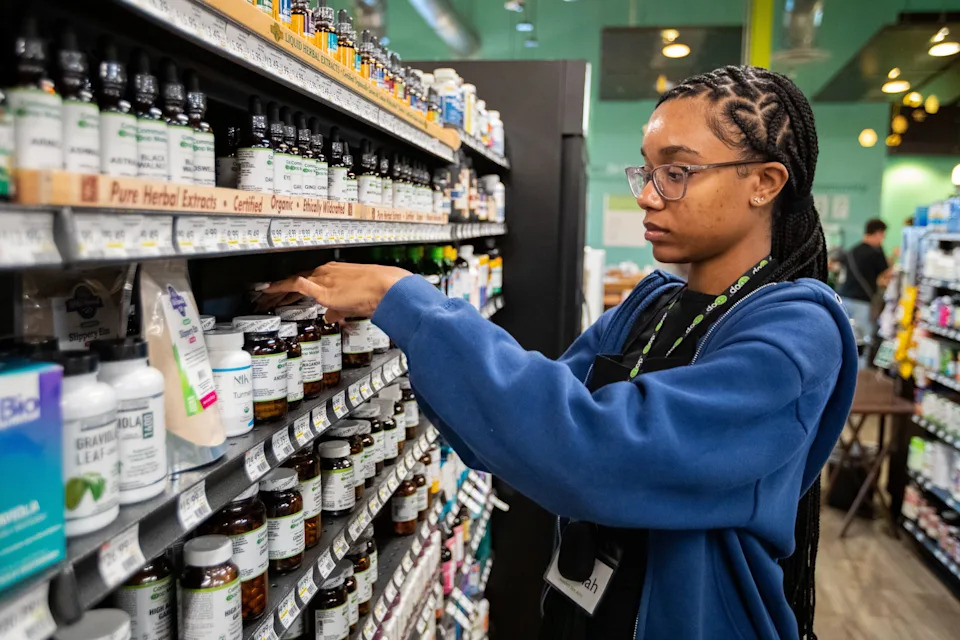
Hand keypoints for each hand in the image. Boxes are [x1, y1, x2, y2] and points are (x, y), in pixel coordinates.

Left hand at [261, 262, 410, 322]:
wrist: (387, 287)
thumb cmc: (377, 292)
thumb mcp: (354, 304)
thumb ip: (339, 309)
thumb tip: (330, 315)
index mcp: (333, 273)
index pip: (305, 279)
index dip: (289, 288)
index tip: (277, 293)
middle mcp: (326, 273)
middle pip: (294, 280)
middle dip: (277, 290)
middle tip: (263, 296)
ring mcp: (324, 280)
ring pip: (292, 282)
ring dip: (276, 291)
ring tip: (262, 297)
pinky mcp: (324, 289)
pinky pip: (299, 284)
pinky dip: (283, 286)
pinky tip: (271, 287)